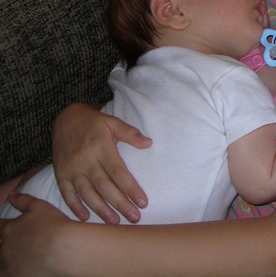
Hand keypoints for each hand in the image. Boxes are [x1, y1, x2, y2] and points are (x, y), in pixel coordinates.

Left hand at [0, 193, 71, 275]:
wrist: (64, 249)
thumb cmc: (54, 225)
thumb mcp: (40, 207)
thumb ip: (23, 200)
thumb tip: (11, 195)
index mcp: (9, 229)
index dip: (2, 224)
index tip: (5, 225)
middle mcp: (5, 247)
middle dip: (4, 242)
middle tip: (16, 242)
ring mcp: (9, 264)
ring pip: (1, 261)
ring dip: (6, 258)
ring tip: (15, 257)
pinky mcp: (15, 276)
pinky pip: (8, 274)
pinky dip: (11, 271)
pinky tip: (18, 269)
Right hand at [52, 103, 151, 223]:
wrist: (65, 119)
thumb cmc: (94, 122)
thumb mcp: (113, 122)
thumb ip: (130, 133)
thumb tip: (149, 143)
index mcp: (100, 148)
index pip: (118, 172)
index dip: (131, 188)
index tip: (143, 202)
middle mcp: (85, 160)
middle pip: (105, 186)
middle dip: (120, 204)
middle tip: (135, 217)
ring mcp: (71, 169)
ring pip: (87, 193)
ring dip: (101, 209)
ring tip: (115, 222)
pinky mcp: (60, 174)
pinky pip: (67, 193)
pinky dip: (74, 207)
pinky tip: (85, 218)